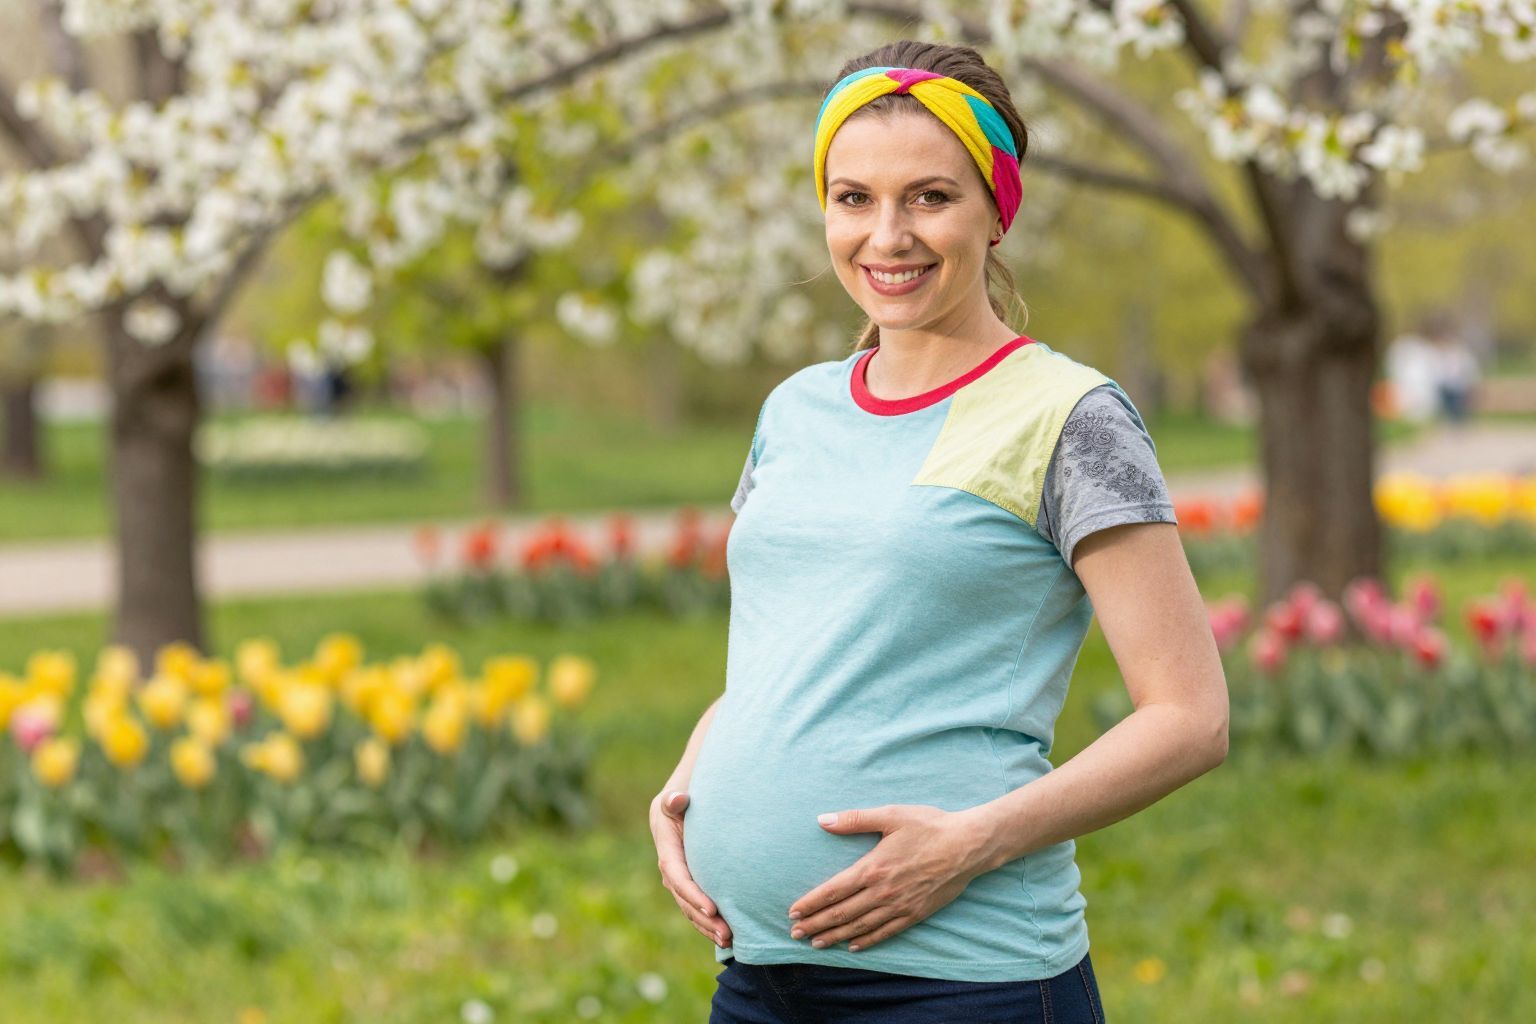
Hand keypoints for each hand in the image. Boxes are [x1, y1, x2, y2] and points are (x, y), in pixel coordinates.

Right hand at [650, 789, 731, 948]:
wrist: (678, 806)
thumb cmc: (682, 800)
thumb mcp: (675, 798)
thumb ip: (674, 800)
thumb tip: (677, 800)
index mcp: (667, 848)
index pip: (678, 876)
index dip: (693, 894)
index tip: (712, 909)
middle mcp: (670, 868)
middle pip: (685, 899)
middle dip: (704, 919)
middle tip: (726, 933)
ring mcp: (678, 880)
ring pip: (690, 909)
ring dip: (707, 926)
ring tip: (728, 940)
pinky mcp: (689, 885)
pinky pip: (696, 908)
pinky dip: (708, 923)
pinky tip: (726, 937)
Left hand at [787, 804, 985, 952]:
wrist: (968, 846)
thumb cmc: (929, 826)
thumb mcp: (891, 815)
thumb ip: (855, 819)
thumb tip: (822, 820)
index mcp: (872, 868)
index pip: (833, 890)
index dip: (811, 903)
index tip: (793, 912)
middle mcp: (882, 892)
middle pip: (841, 913)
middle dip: (815, 924)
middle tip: (795, 934)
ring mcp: (899, 906)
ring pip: (859, 926)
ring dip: (835, 936)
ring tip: (816, 943)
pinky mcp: (915, 914)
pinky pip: (885, 932)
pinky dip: (867, 941)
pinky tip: (853, 946)